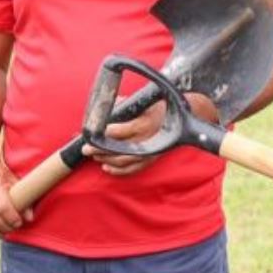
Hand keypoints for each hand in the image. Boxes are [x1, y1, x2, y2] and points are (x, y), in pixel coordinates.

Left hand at [82, 93, 217, 176]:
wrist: (185, 119)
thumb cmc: (164, 107)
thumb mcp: (146, 100)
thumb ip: (126, 102)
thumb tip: (109, 104)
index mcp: (145, 124)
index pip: (120, 131)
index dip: (104, 132)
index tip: (93, 131)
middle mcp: (147, 140)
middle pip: (118, 149)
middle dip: (99, 149)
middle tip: (86, 147)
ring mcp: (150, 152)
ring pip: (123, 161)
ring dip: (106, 160)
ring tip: (94, 156)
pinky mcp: (152, 159)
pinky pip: (133, 169)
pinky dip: (119, 171)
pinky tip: (107, 168)